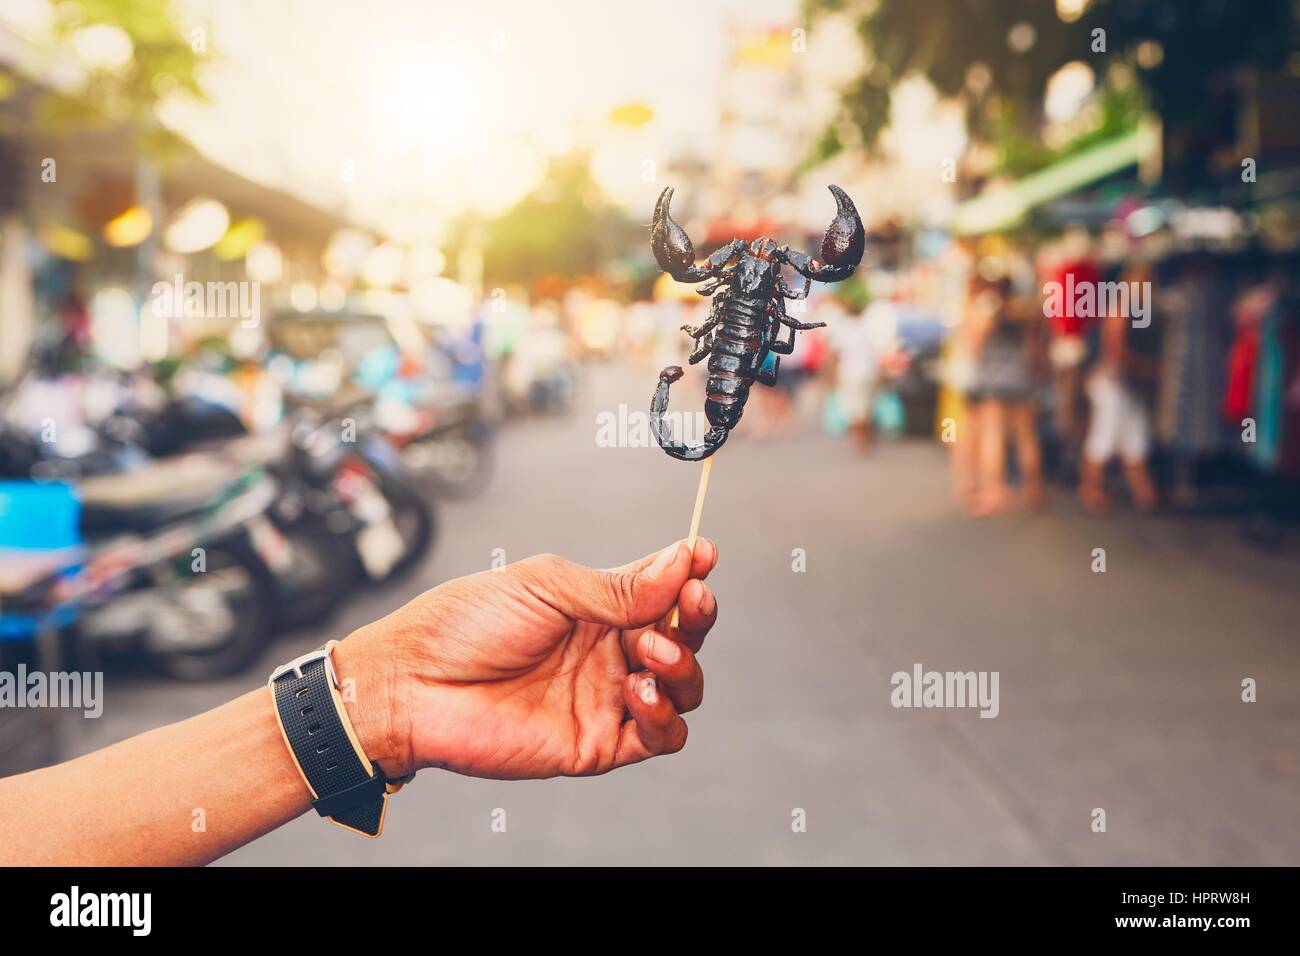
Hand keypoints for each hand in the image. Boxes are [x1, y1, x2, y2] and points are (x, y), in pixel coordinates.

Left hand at [334, 539, 718, 780]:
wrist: (413, 686)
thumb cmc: (465, 624)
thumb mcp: (545, 586)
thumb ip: (617, 586)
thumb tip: (683, 561)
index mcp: (596, 605)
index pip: (662, 587)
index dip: (690, 571)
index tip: (704, 555)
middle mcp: (608, 649)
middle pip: (683, 634)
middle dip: (697, 616)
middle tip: (690, 603)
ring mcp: (606, 697)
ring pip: (683, 686)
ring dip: (684, 665)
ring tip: (650, 651)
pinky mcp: (598, 744)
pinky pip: (660, 737)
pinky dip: (665, 715)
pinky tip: (638, 692)